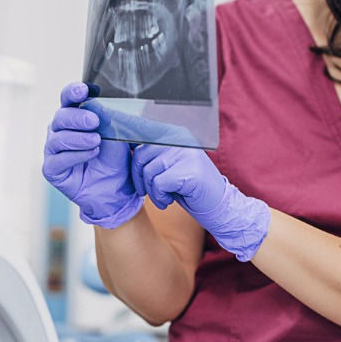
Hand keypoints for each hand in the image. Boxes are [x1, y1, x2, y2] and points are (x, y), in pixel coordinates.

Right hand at [42, 82, 141, 227]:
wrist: (117, 188)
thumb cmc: (114, 158)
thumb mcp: (116, 134)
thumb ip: (107, 118)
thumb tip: (99, 106)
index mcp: (74, 116)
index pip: (68, 99)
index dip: (73, 92)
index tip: (83, 90)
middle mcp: (60, 131)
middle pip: (61, 117)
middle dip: (78, 117)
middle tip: (94, 121)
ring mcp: (54, 150)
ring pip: (58, 138)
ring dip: (78, 138)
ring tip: (96, 142)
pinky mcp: (52, 169)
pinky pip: (58, 159)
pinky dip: (76, 155)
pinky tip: (91, 154)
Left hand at [134, 144, 270, 261]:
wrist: (219, 207)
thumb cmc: (189, 189)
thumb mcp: (168, 167)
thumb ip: (151, 154)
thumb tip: (121, 145)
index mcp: (175, 133)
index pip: (142, 133)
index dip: (128, 148)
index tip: (126, 161)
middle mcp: (182, 139)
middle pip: (140, 154)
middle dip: (138, 177)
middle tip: (147, 191)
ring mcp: (187, 154)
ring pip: (149, 171)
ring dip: (151, 191)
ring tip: (163, 197)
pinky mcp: (190, 171)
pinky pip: (159, 183)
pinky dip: (160, 197)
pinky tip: (169, 201)